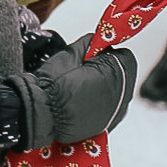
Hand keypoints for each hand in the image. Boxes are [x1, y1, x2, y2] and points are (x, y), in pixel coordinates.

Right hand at [7, 34, 137, 148]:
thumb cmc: (53, 86)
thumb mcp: (69, 54)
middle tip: (86, 71)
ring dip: (106, 87)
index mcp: (115, 72)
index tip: (94, 55)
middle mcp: (121, 94)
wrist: (42, 115)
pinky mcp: (107, 125)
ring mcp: (115, 112)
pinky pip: (111, 109)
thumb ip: (88, 44)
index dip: (107, 53)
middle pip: (124, 74)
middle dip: (109, 70)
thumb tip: (94, 41)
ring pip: (119, 92)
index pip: (125, 55)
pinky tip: (84, 102)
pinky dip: (101, 104)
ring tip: (83, 88)